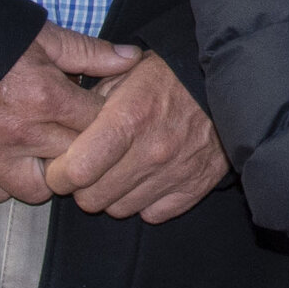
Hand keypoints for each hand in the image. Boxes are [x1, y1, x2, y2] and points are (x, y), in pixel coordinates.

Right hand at [0, 25, 124, 204]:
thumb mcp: (40, 36)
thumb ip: (89, 52)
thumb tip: (134, 58)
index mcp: (44, 97)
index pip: (98, 125)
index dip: (105, 118)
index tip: (101, 111)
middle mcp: (20, 134)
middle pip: (75, 160)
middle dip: (83, 150)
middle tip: (78, 134)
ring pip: (38, 190)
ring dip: (47, 176)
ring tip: (46, 152)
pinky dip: (6, 184)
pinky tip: (12, 162)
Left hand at [43, 50, 227, 221]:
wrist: (229, 78)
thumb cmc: (169, 73)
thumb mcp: (123, 73)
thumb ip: (89, 104)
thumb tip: (62, 135)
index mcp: (128, 119)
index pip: (75, 172)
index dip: (59, 173)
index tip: (61, 166)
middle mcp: (152, 151)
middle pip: (92, 199)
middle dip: (84, 186)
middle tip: (93, 166)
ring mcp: (176, 172)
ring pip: (120, 209)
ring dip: (114, 194)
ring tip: (123, 169)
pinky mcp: (196, 185)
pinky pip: (153, 213)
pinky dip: (146, 200)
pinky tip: (149, 177)